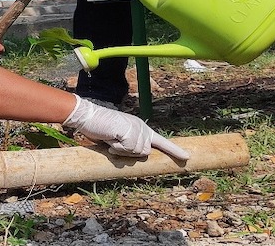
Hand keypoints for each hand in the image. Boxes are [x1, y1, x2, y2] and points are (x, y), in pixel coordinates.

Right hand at [63, 96, 189, 160]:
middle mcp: (141, 127)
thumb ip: (130, 146)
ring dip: (122, 151)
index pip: (160, 141)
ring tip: (111, 139)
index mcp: (141, 128)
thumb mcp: (118, 140)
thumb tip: (141, 154)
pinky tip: (110, 138)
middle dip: (130, 154)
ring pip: (137, 153)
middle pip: (145, 152)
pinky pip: (128, 149)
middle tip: (115, 143)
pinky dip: (117, 148)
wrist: (87, 116)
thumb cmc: (100, 129)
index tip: (187, 157)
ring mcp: (136, 128)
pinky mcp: (129, 131)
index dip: (174, 150)